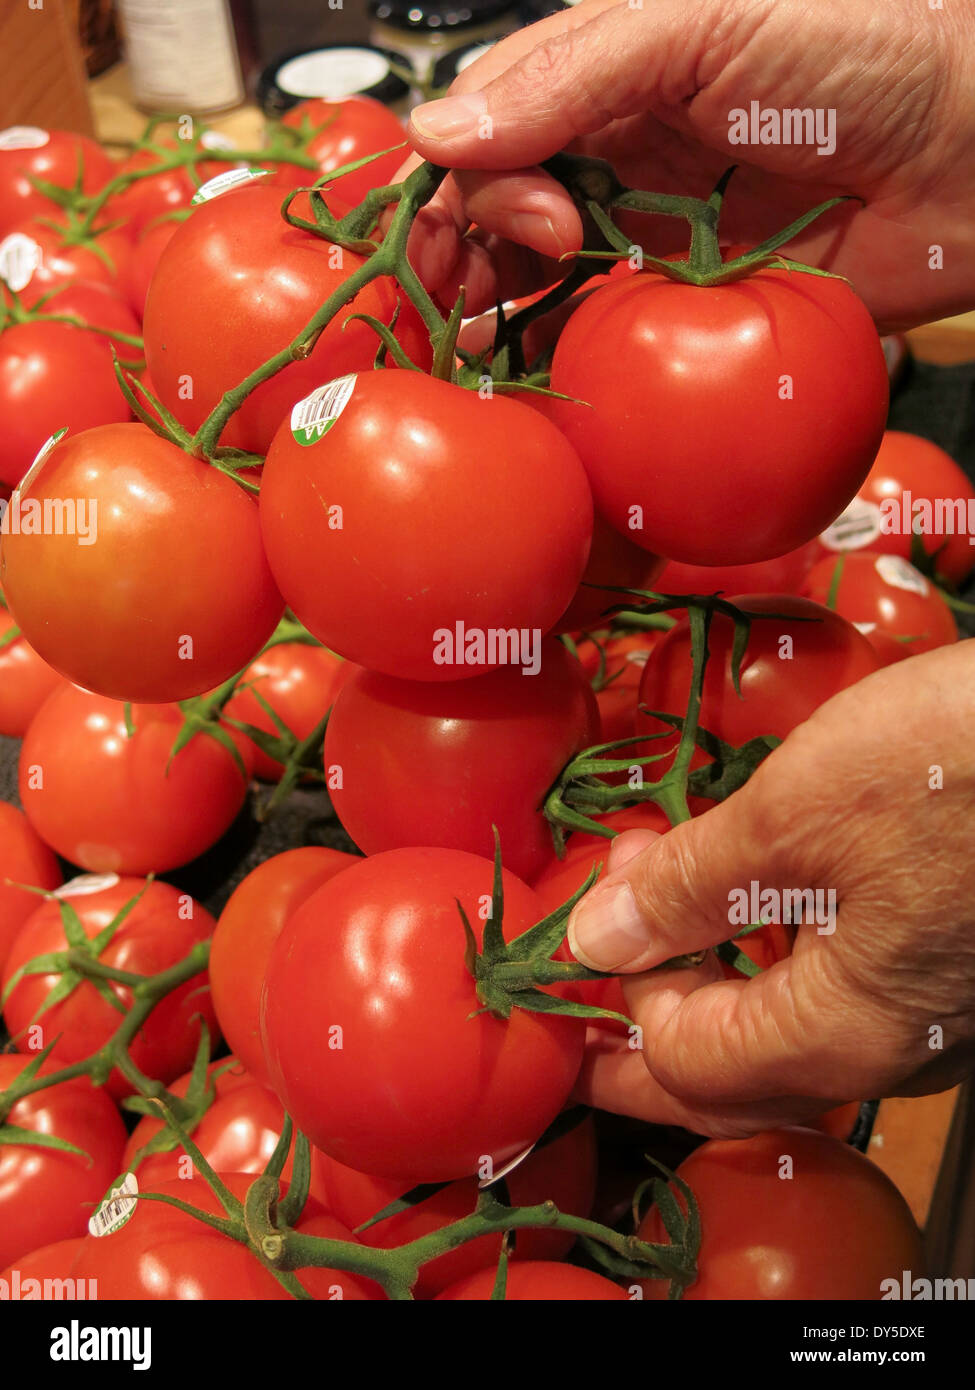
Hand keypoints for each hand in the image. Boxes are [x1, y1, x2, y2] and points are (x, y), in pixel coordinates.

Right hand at [402, 0, 974, 328]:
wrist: (970, 152)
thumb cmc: (862, 49)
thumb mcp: (701, 20)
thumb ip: (569, 72)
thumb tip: (439, 134)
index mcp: (603, 72)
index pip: (486, 126)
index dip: (468, 180)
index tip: (525, 224)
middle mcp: (613, 152)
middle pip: (495, 206)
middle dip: (461, 252)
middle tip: (460, 300)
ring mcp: (646, 233)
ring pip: (534, 274)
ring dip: (493, 306)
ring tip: (478, 341)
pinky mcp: (685, 306)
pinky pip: (602, 331)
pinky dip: (559, 349)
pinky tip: (536, 364)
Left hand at [565, 641, 974, 1136]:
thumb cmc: (959, 771)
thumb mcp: (792, 819)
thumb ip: (686, 889)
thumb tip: (591, 940)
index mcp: (840, 1035)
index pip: (682, 1064)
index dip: (609, 1008)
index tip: (567, 936)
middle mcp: (888, 1047)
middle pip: (732, 1069)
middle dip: (644, 1017)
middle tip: (585, 950)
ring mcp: (927, 1010)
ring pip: (781, 1027)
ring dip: (702, 969)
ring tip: (650, 891)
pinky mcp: (948, 957)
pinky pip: (831, 984)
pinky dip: (763, 944)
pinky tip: (742, 885)